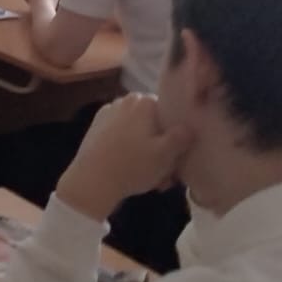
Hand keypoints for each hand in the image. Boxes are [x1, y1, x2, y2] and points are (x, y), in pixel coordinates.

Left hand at [55, 94, 194, 222]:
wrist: (91, 180)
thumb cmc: (133, 165)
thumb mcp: (166, 154)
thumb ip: (182, 136)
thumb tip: (189, 125)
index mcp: (143, 101)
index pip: (170, 114)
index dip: (178, 138)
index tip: (179, 160)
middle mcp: (124, 101)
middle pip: (154, 126)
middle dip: (163, 150)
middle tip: (167, 177)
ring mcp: (108, 114)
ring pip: (139, 134)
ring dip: (148, 155)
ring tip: (153, 181)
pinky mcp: (97, 128)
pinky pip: (123, 138)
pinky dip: (130, 152)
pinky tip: (134, 173)